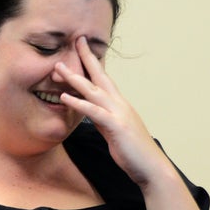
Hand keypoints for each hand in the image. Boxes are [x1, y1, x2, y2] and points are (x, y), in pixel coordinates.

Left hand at [53, 37, 172, 186]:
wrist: (151, 168)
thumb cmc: (133, 152)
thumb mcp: (114, 132)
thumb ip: (102, 119)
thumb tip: (90, 113)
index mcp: (119, 104)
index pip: (104, 79)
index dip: (93, 63)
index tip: (82, 48)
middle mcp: (120, 104)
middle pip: (100, 76)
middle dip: (86, 58)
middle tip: (75, 40)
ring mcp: (119, 114)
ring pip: (94, 91)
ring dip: (75, 78)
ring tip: (58, 67)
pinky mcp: (116, 126)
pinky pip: (94, 112)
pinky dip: (79, 103)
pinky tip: (64, 97)